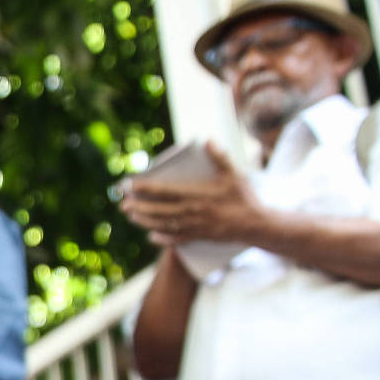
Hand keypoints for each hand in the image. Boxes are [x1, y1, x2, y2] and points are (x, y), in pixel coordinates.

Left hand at [119, 143, 268, 249]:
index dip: (145, 188)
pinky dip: (162, 238)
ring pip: (163, 225)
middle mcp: (192, 212)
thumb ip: (220, 158)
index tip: (129, 184)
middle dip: (138, 207)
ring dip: (144, 221)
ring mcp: (194, 227)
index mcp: (197, 196)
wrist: (257, 225)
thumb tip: (208, 140)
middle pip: (158, 210)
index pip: (164, 191)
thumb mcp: (234, 175)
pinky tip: (151, 236)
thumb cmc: (245, 198)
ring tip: (130, 215)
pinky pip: (177, 239)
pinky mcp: (199, 236)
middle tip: (122, 203)